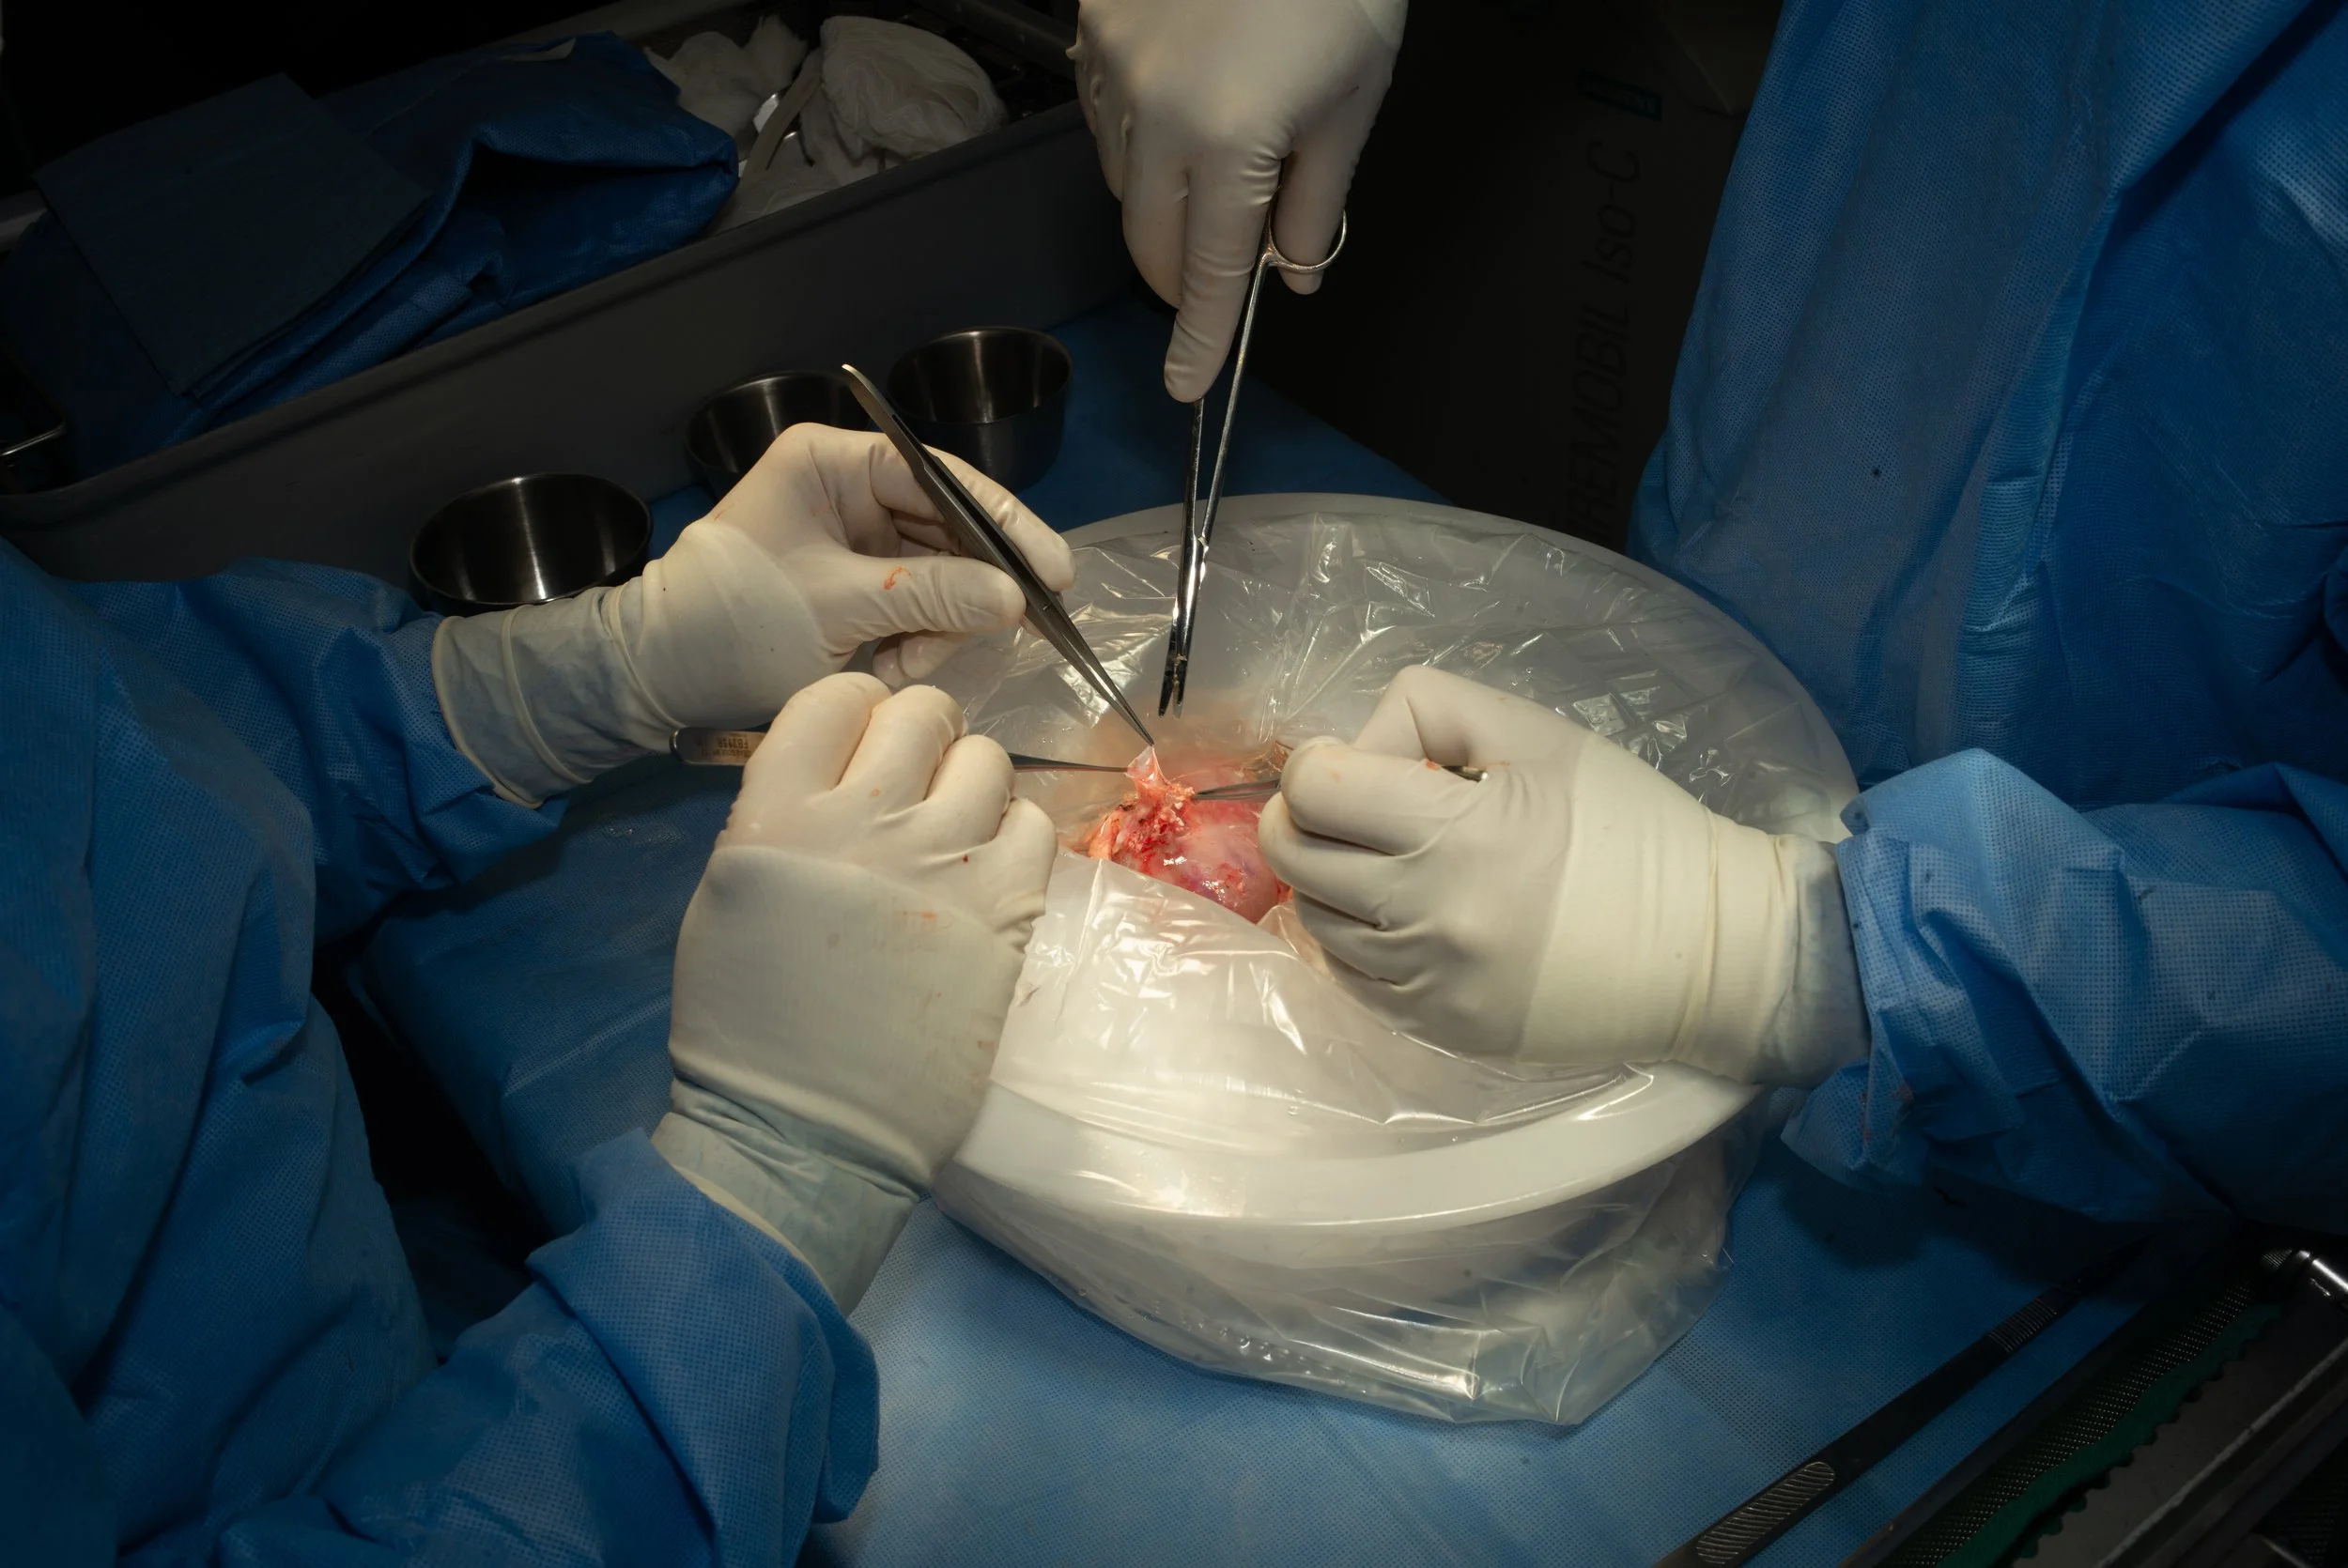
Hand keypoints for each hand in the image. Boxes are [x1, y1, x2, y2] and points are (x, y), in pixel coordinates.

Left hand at [431, 423, 1073, 802]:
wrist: (656, 678)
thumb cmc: (732, 623)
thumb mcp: (836, 607)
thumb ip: (929, 595)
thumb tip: (1015, 599)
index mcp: (832, 461)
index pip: (941, 478)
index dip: (1004, 524)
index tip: (1054, 571)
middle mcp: (849, 488)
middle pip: (949, 528)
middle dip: (965, 591)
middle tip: (984, 637)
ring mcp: (854, 538)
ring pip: (941, 574)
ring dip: (938, 628)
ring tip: (902, 666)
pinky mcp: (856, 586)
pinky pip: (917, 605)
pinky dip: (916, 642)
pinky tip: (889, 668)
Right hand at [654, 674, 1057, 1305]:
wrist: (804, 1132)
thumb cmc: (749, 1023)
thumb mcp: (729, 893)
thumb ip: (782, 816)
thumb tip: (844, 770)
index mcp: (775, 818)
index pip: (834, 697)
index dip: (858, 710)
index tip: (864, 741)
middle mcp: (862, 826)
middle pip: (921, 714)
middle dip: (923, 735)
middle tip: (917, 780)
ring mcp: (941, 866)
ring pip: (986, 760)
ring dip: (972, 782)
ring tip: (954, 827)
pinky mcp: (1005, 913)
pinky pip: (1033, 826)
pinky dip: (1015, 835)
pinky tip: (988, 871)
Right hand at [1073, 0, 1404, 400]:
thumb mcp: (1352, 106)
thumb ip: (1315, 206)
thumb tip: (1288, 277)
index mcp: (1228, 143)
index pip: (1205, 274)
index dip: (1199, 339)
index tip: (1188, 388)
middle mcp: (1154, 114)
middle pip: (1150, 242)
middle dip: (1183, 274)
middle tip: (1227, 270)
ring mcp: (1112, 67)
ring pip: (1124, 183)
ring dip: (1165, 200)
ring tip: (1223, 154)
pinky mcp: (1092, 28)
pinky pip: (1103, 118)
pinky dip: (1139, 139)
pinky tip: (1185, 105)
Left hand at [1256, 667, 1866, 1085]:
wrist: (1709, 949)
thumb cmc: (1628, 827)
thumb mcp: (1539, 734)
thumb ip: (1431, 712)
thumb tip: (1353, 747)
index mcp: (1458, 832)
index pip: (1315, 788)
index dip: (1319, 762)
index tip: (1357, 763)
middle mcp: (1429, 916)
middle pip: (1294, 854)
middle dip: (1304, 815)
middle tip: (1348, 806)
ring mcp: (1428, 984)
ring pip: (1311, 919)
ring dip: (1327, 879)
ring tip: (1382, 860)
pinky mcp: (1437, 1028)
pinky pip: (1349, 977)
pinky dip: (1353, 938)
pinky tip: (1399, 914)